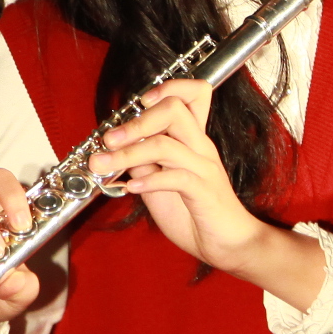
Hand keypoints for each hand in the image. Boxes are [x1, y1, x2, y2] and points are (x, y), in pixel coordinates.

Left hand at [88, 80, 325, 309]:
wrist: (228, 244)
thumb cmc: (197, 213)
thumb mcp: (161, 184)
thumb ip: (144, 164)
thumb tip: (117, 151)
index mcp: (193, 140)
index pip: (193, 94)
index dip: (166, 89)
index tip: (138, 104)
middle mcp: (201, 147)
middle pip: (174, 110)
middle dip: (136, 121)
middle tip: (109, 139)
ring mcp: (204, 168)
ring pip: (164, 145)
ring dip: (128, 153)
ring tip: (104, 164)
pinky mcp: (204, 192)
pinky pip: (176, 178)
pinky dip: (148, 181)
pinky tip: (130, 189)